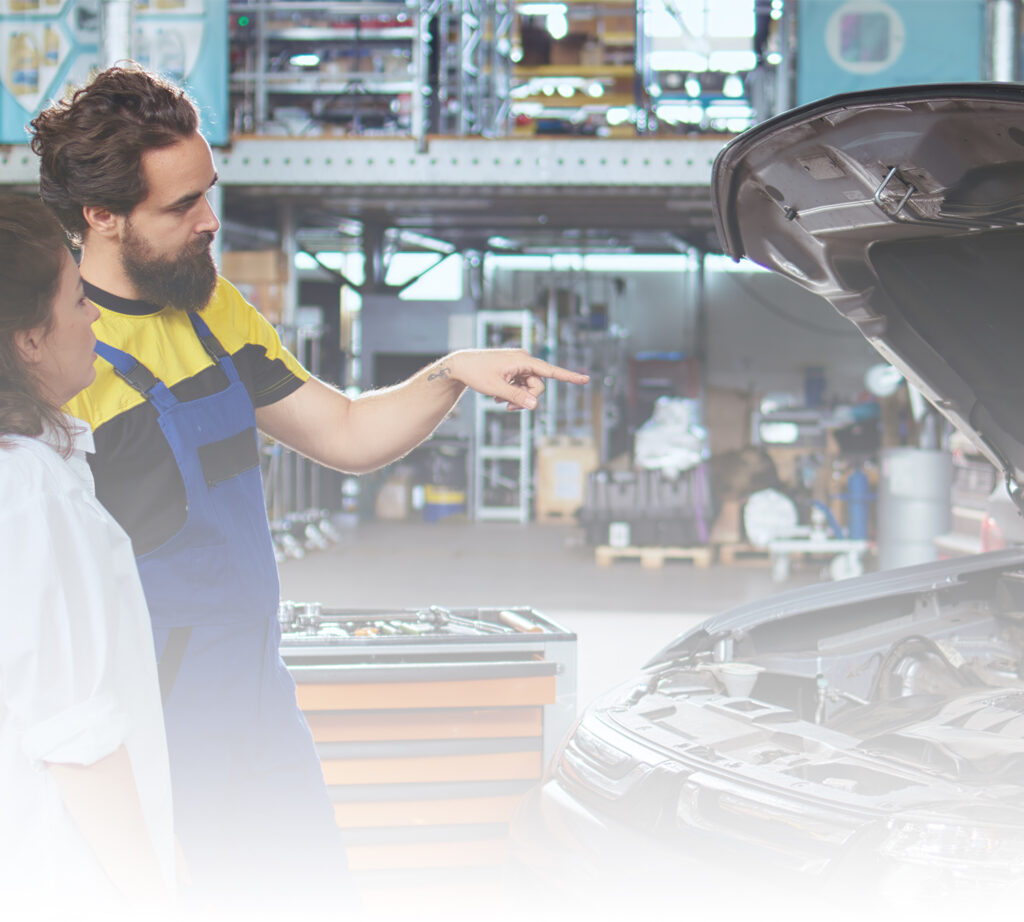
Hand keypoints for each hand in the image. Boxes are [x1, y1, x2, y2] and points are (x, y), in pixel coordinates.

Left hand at [447, 349, 588, 409]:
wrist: (460, 366)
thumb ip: (517, 398)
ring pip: (529, 388)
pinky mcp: (513, 370)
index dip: (569, 376)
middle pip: (538, 386)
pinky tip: (497, 397)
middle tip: (508, 408)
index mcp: (523, 360)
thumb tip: (535, 405)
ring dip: (517, 398)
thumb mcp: (496, 389)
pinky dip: (512, 394)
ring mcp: (519, 365)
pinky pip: (521, 386)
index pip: (551, 370)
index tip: (586, 379)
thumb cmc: (477, 374)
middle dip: (526, 399)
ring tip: (499, 402)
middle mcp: (524, 360)